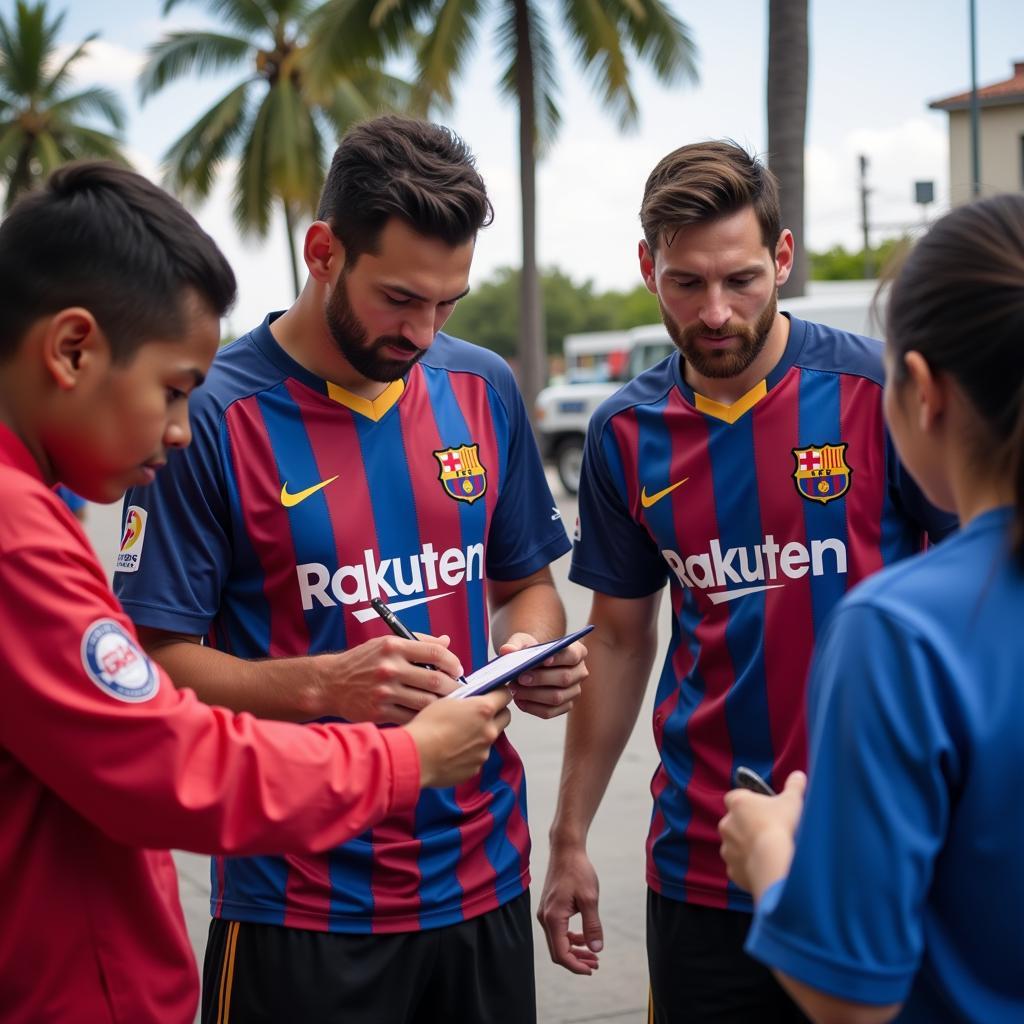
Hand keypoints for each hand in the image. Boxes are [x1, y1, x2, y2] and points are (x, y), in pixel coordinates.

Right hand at [313, 634, 463, 724]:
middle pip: (435, 680)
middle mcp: (390, 668)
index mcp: (394, 647)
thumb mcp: (386, 643)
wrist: (330, 683)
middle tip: (458, 690)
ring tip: (446, 704)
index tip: (458, 670)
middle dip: (453, 687)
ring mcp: (385, 692)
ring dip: (441, 705)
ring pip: (426, 702)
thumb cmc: (362, 661)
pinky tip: (427, 715)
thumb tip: (446, 642)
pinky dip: (423, 717)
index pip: (435, 652)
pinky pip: (411, 717)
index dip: (453, 662)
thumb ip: (418, 642)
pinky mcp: (379, 712)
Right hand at [404, 689, 512, 787]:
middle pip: (505, 717)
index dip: (500, 692)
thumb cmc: (427, 727)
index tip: (495, 692)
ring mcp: (484, 752)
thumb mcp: (447, 701)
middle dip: (497, 713)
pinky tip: (453, 750)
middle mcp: (489, 731)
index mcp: (483, 710)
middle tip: (481, 712)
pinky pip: (478, 756)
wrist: (415, 756)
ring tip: (458, 735)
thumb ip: (467, 701)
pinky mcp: (475, 768)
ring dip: (481, 734)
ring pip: (490, 738)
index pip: (505, 695)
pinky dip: (470, 752)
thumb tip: (472, 701)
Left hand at [503, 632, 587, 719]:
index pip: (572, 655)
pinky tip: (519, 701)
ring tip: (515, 690)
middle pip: (565, 678)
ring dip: (534, 695)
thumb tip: (506, 650)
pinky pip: (549, 712)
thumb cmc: (530, 650)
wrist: (530, 664)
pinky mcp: (565, 706)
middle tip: (520, 678)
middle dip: (541, 679)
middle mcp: (580, 672)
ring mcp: (574, 691)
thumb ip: (515, 644)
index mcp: (577, 651)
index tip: (542, 660)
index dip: (560, 658)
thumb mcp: (523, 642)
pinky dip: (532, 707)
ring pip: (557, 697)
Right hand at [536, 843, 602, 974]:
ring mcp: (545, 913)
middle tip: (596, 964)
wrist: (566, 850)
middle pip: (558, 951)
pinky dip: (570, 938)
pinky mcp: (548, 908)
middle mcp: (545, 918)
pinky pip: (557, 931)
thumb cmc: (578, 871)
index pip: (561, 954)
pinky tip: (584, 937)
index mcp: (553, 918)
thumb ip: (592, 926)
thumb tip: (596, 949)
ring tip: (594, 954)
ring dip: (574, 950)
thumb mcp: (590, 899)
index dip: (577, 966)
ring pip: (557, 942)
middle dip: (577, 960)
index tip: (593, 969)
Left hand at [718, 771, 806, 895]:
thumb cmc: (782, 826)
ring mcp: (727, 847)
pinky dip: (749, 866)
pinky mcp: (731, 868)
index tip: (763, 808)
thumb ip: (794, 786)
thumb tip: (798, 776)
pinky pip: (739, 865)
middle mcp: (726, 823)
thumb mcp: (792, 801)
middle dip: (748, 825)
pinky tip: (765, 866)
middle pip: (735, 821)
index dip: (749, 802)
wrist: (773, 861)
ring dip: (748, 846)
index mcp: (738, 803)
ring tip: (769, 851)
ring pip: (735, 844)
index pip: (736, 797)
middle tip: (769, 831)